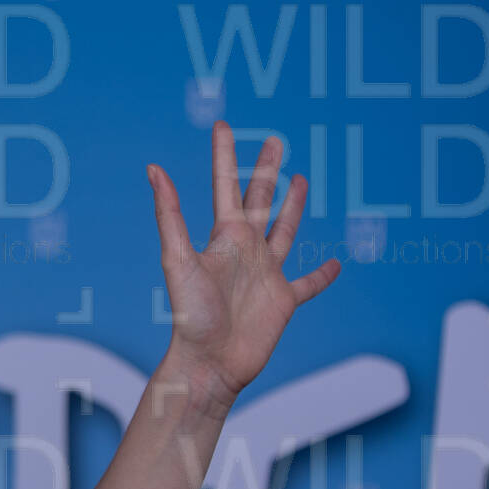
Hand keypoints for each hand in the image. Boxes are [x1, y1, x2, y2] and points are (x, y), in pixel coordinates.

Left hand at [146, 121, 339, 409]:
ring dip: (293, 207)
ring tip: (300, 180)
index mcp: (222, 236)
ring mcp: (266, 274)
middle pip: (260, 200)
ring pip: (284, 232)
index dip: (224, 155)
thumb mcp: (178, 258)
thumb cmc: (190, 315)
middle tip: (275, 141)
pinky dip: (322, 275)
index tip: (222, 125)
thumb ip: (169, 214)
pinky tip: (335, 264)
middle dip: (266, 170)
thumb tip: (153, 168)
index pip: (225, 185)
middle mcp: (245, 250)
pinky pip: (308, 284)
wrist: (208, 363)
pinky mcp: (283, 301)